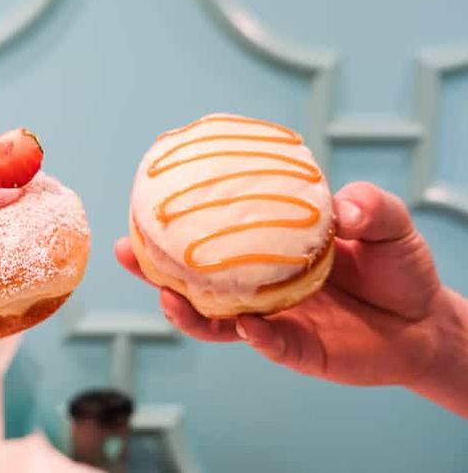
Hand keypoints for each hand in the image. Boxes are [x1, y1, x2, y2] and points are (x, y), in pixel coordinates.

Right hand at [116, 182, 467, 414]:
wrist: (425, 322)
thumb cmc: (397, 266)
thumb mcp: (388, 224)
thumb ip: (369, 205)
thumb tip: (343, 206)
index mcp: (266, 248)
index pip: (213, 234)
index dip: (178, 223)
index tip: (145, 201)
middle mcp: (257, 283)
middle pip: (194, 279)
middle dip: (154, 268)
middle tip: (126, 250)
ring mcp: (269, 318)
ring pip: (214, 319)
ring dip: (186, 311)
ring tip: (169, 297)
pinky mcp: (292, 350)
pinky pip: (265, 344)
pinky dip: (255, 336)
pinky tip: (249, 324)